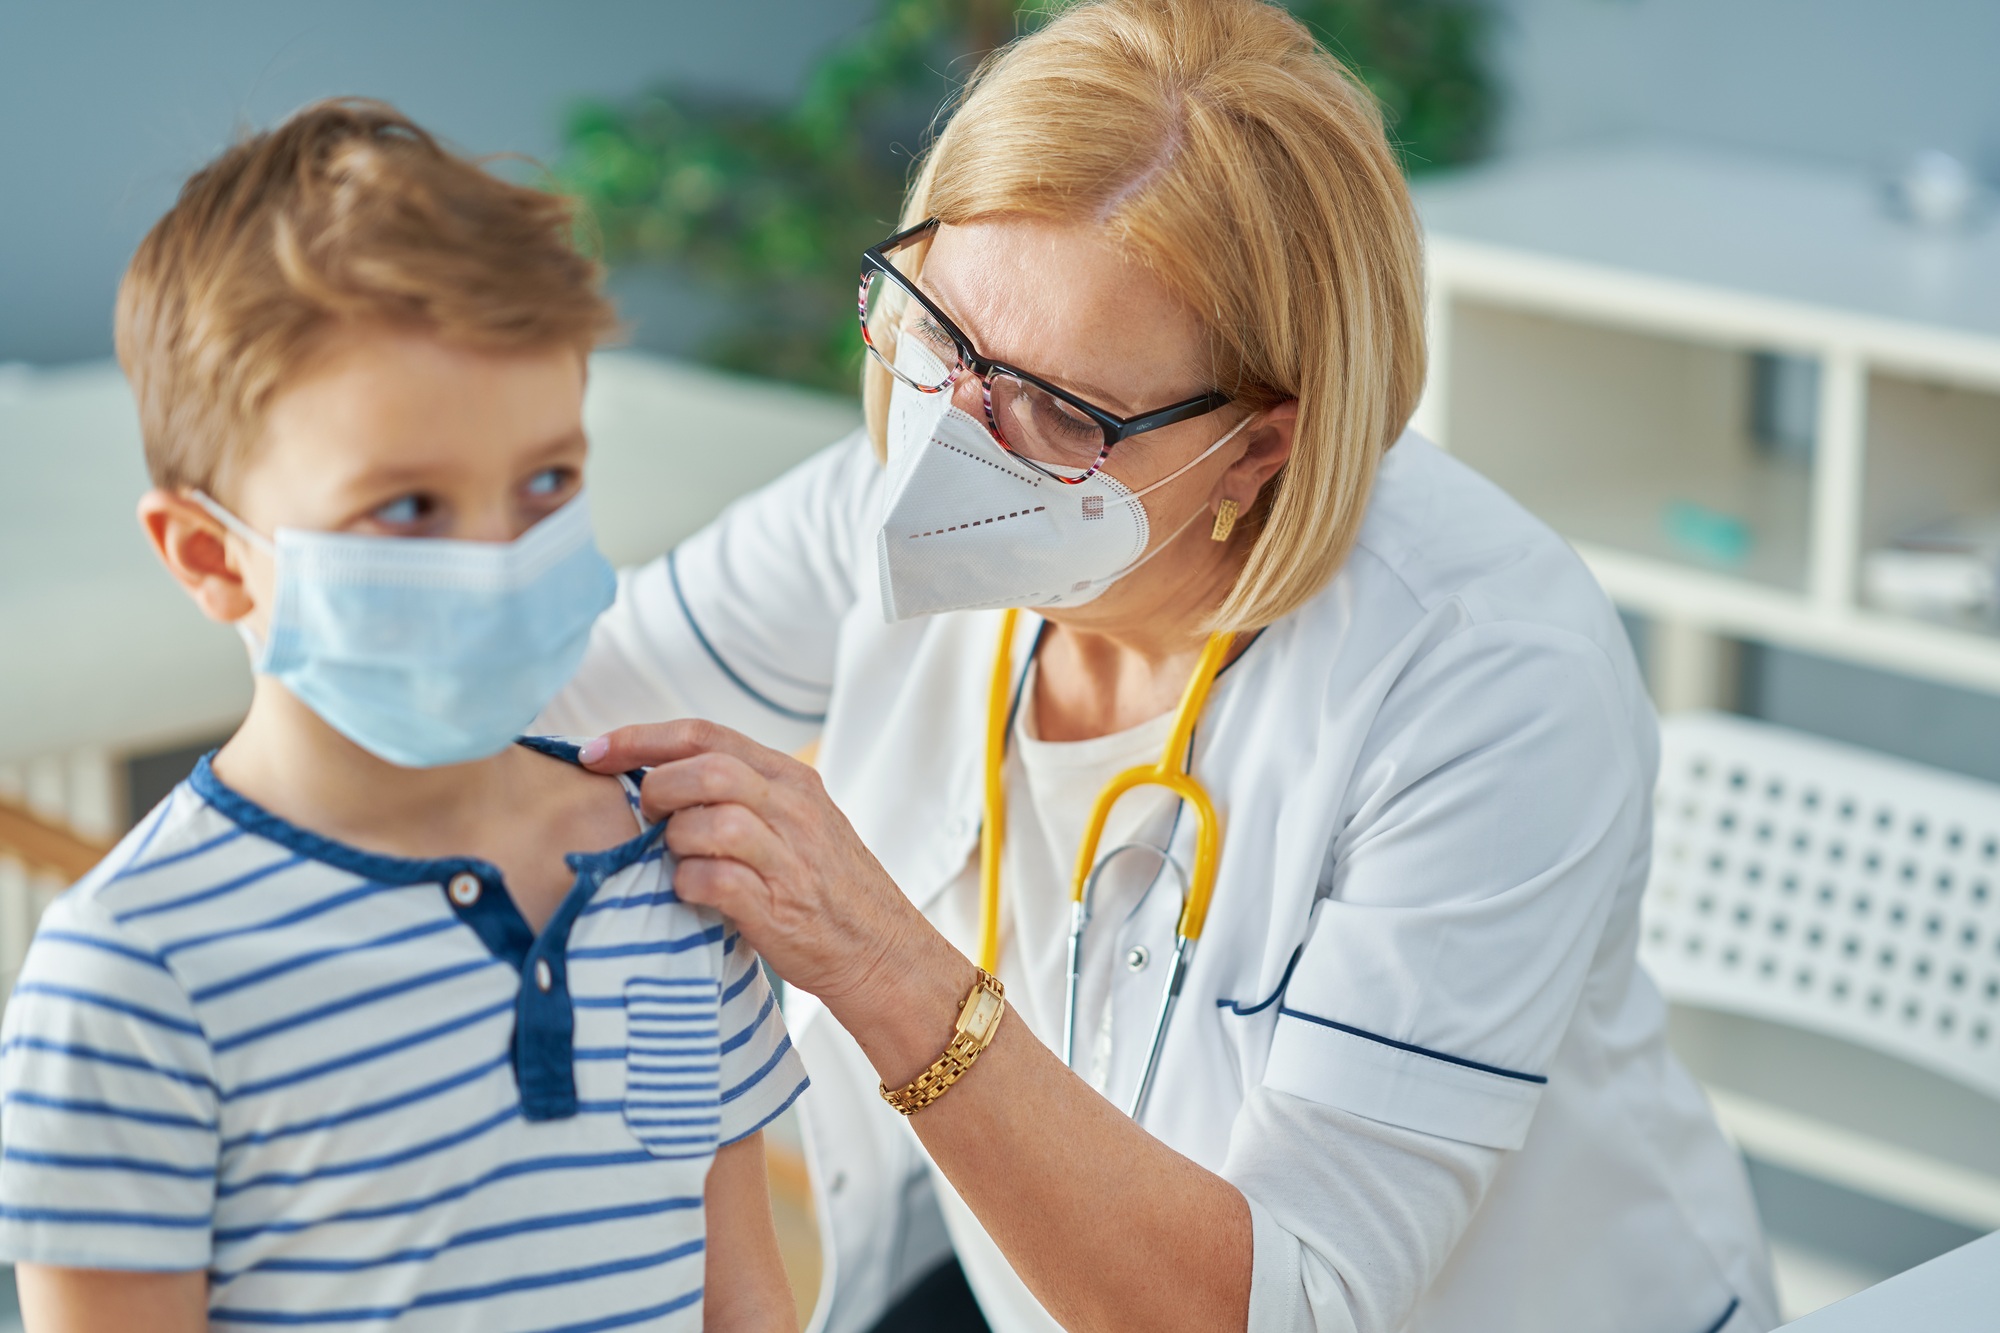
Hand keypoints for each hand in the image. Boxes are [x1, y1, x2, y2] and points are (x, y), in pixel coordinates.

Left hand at [579, 720, 957, 1014]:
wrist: (882, 951)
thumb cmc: (826, 888)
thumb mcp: (796, 822)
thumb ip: (742, 796)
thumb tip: (657, 781)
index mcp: (791, 779)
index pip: (706, 734)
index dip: (640, 737)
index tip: (593, 752)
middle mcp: (793, 809)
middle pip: (706, 769)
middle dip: (656, 787)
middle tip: (643, 815)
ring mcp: (789, 857)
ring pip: (710, 820)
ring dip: (672, 839)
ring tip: (672, 858)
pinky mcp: (779, 907)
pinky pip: (714, 880)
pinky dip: (686, 883)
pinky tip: (688, 891)